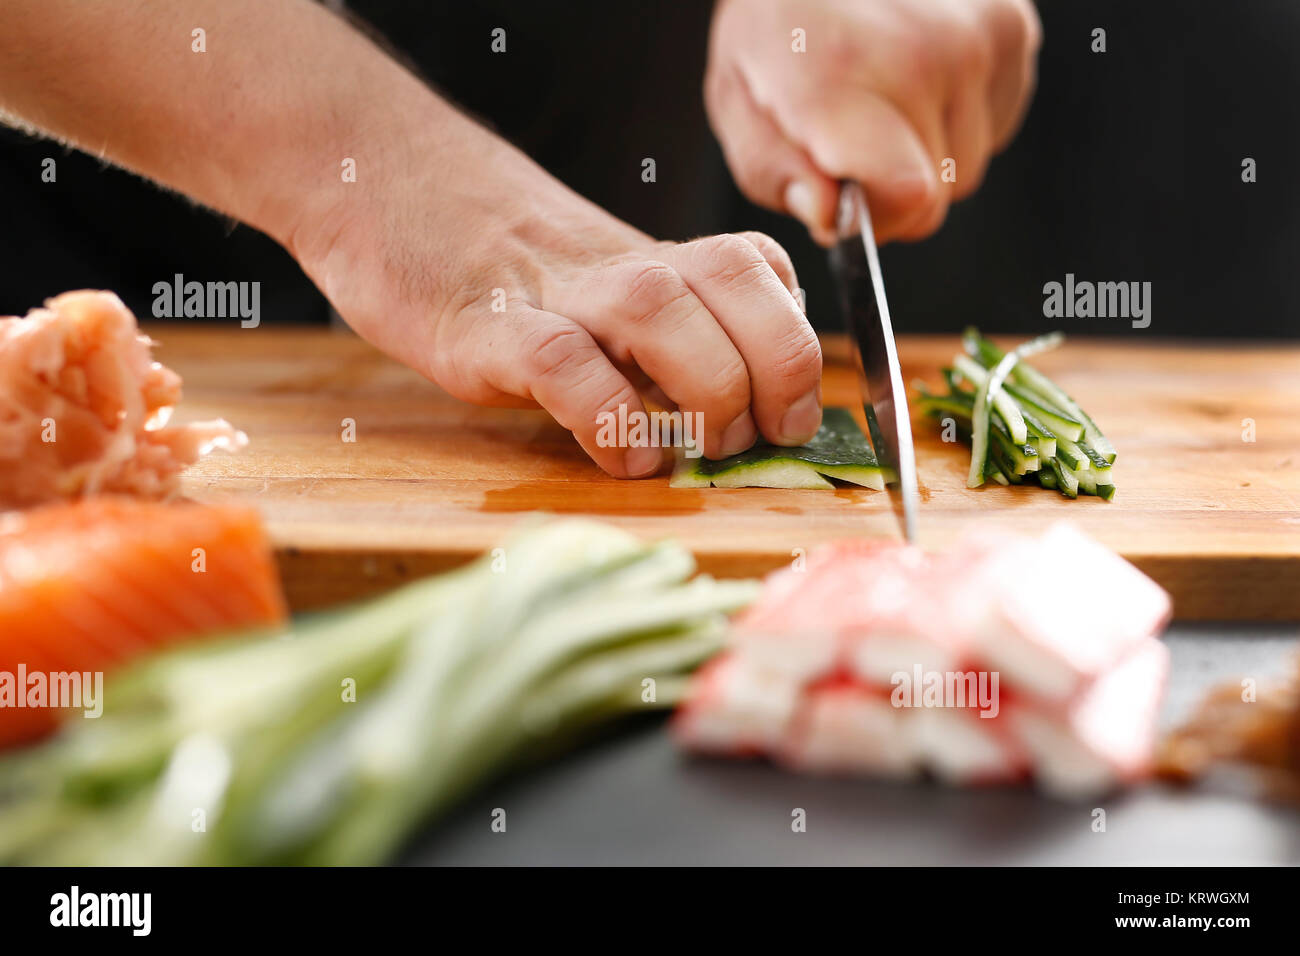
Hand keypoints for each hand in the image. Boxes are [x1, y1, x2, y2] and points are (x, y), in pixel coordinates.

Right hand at [288, 109, 821, 477]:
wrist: (387, 185)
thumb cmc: (500, 266)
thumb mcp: (598, 285)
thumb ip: (664, 338)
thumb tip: (737, 416)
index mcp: (655, 261)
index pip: (763, 270)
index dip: (800, 344)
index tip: (795, 413)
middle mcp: (618, 268)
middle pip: (736, 285)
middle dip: (777, 369)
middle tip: (758, 438)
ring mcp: (552, 293)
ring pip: (662, 314)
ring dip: (708, 388)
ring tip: (703, 447)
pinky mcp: (483, 328)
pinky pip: (562, 366)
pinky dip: (608, 417)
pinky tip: (625, 459)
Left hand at [705, 0, 1040, 243]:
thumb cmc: (773, 26)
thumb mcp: (738, 102)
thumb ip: (778, 174)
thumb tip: (829, 218)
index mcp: (844, 78)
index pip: (911, 197)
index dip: (878, 219)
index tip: (842, 197)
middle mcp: (923, 54)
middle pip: (939, 195)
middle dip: (892, 189)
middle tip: (851, 137)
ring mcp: (977, 36)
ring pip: (970, 163)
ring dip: (926, 152)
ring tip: (881, 97)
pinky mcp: (1011, 26)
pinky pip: (995, 122)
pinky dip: (958, 116)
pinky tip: (915, 77)